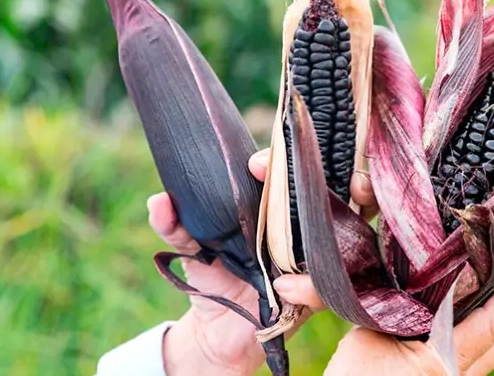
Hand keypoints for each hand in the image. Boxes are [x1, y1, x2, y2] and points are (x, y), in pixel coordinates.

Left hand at [156, 148, 378, 375]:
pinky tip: (280, 287)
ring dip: (317, 234)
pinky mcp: (317, 292)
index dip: (277, 162)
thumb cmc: (211, 279)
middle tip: (274, 183)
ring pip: (335, 236)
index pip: (286, 173)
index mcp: (272, 209)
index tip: (255, 164)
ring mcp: (313, 259)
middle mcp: (298, 228)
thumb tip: (158, 201)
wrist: (217, 332)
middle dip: (306, 184)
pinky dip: (308, 286)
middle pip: (318, 195)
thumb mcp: (191, 250)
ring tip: (282, 247)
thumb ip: (174, 225)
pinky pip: (326, 285)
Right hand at [324, 255, 493, 375]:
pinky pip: (469, 358)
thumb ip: (391, 309)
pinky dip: (472, 332)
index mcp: (443, 363)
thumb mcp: (367, 336)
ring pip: (487, 351)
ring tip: (490, 282)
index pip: (491, 323)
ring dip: (492, 318)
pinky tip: (458, 312)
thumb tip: (402, 280)